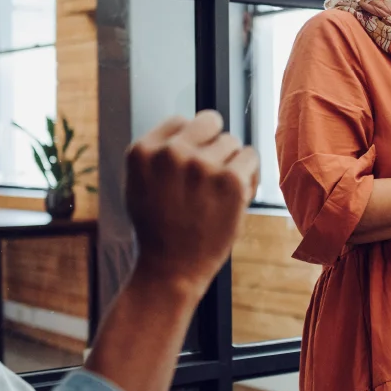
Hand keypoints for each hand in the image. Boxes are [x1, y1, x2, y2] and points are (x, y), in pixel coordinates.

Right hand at [125, 110, 258, 292]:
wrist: (171, 269)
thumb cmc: (158, 229)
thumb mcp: (139, 184)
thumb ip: (159, 154)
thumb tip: (188, 126)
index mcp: (143, 151)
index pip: (181, 121)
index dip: (192, 141)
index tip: (192, 164)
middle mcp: (171, 152)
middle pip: (210, 121)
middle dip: (214, 144)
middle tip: (211, 174)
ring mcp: (201, 165)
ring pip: (232, 141)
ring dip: (232, 163)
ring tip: (219, 192)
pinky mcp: (230, 180)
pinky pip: (250, 157)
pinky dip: (249, 175)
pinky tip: (236, 196)